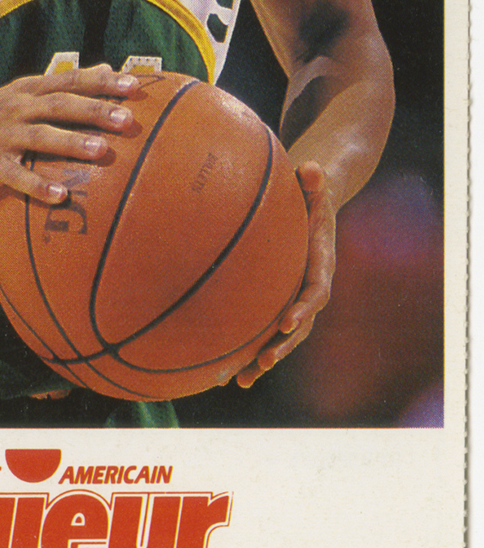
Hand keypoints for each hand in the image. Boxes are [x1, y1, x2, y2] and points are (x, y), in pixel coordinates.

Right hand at [0, 64, 139, 202]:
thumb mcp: (19, 96)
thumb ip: (59, 86)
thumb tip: (105, 68)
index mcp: (26, 90)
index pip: (69, 80)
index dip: (102, 81)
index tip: (135, 84)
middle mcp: (16, 107)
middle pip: (60, 104)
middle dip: (94, 110)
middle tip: (127, 119)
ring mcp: (1, 135)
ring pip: (40, 136)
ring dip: (71, 143)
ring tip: (100, 151)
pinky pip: (16, 175)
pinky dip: (37, 184)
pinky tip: (60, 196)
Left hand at [233, 160, 336, 388]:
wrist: (316, 204)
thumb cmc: (311, 190)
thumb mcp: (315, 182)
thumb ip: (315, 178)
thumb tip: (312, 167)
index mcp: (321, 262)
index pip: (317, 290)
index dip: (304, 307)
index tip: (288, 320)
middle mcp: (310, 285)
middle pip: (302, 324)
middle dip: (284, 344)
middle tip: (265, 358)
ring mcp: (294, 296)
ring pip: (283, 336)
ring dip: (264, 358)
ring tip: (241, 379)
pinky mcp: (278, 299)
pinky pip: (265, 328)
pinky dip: (249, 350)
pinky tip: (226, 370)